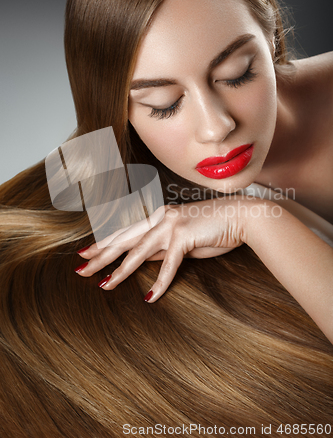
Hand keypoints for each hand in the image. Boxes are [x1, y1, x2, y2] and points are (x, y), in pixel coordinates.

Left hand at [76, 198, 245, 301]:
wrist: (241, 216)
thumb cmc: (214, 228)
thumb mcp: (182, 239)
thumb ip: (162, 247)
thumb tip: (143, 259)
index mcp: (158, 217)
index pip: (125, 232)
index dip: (103, 243)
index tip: (85, 253)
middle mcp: (160, 218)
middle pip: (124, 240)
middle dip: (100, 256)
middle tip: (80, 269)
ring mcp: (171, 225)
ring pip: (138, 251)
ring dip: (121, 270)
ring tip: (105, 285)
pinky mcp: (184, 236)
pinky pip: (169, 264)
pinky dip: (160, 282)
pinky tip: (150, 297)